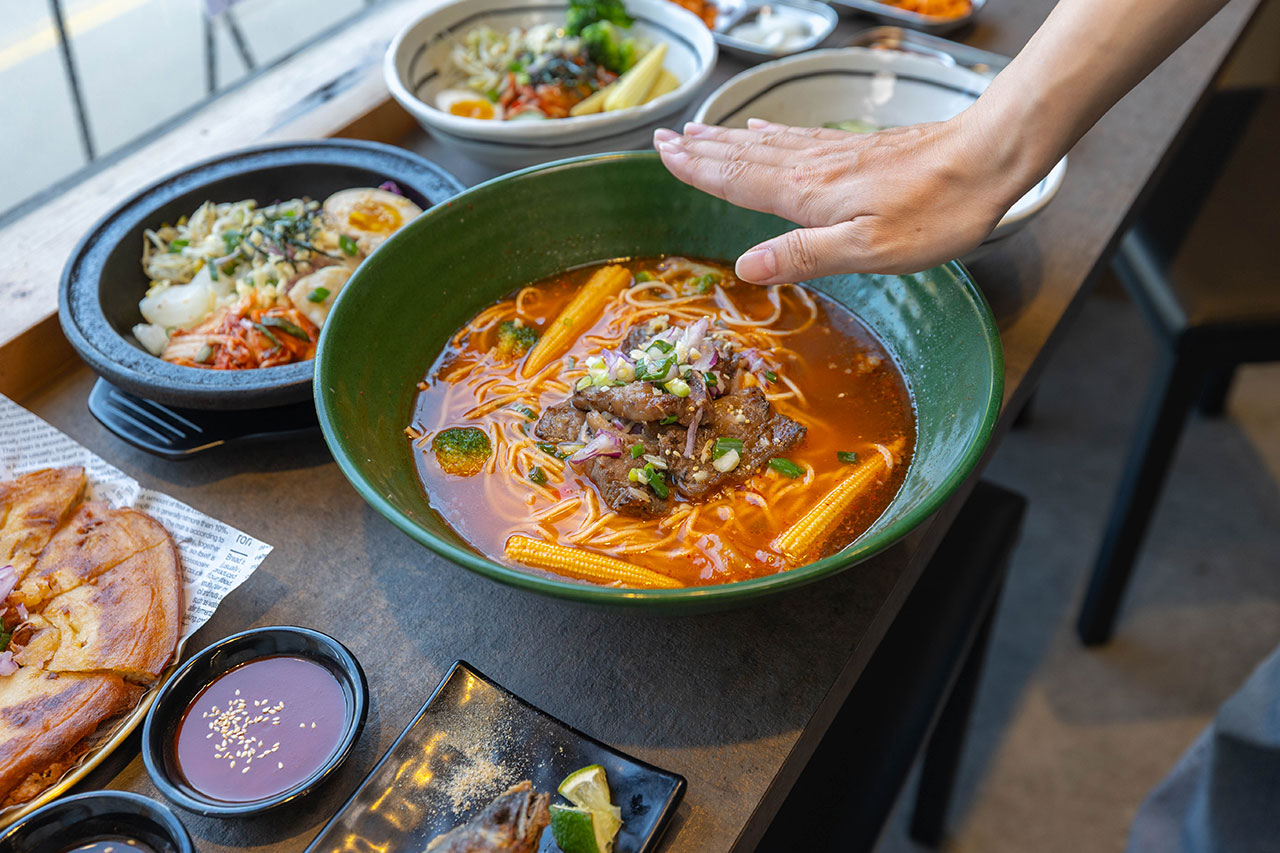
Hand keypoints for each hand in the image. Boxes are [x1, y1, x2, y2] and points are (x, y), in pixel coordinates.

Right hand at [652, 115, 1029, 282]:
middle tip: (665, 137)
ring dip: (727, 139)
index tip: (663, 154)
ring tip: (698, 132)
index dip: (698, 169)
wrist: (987, 160)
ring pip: (767, 144)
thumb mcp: (868, 250)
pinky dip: (770, 134)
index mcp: (808, 194)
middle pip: (745, 155)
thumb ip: (804, 255)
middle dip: (702, 149)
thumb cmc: (935, 212)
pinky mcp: (858, 151)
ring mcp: (836, 155)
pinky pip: (797, 138)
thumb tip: (745, 267)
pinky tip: (764, 130)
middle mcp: (813, 167)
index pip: (738, 178)